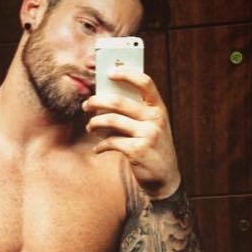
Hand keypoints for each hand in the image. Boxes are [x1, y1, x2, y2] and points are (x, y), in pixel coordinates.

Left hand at [83, 67, 180, 199]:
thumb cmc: (153, 149)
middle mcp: (155, 119)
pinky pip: (111, 142)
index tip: (109, 73)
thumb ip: (136, 113)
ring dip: (94, 123)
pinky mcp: (137, 151)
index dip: (127, 73)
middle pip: (119, 101)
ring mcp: (147, 135)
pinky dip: (100, 145)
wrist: (165, 178)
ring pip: (111, 120)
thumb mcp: (152, 127)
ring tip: (89, 127)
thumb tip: (106, 100)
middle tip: (86, 105)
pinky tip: (98, 148)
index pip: (145, 82)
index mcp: (159, 109)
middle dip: (97, 101)